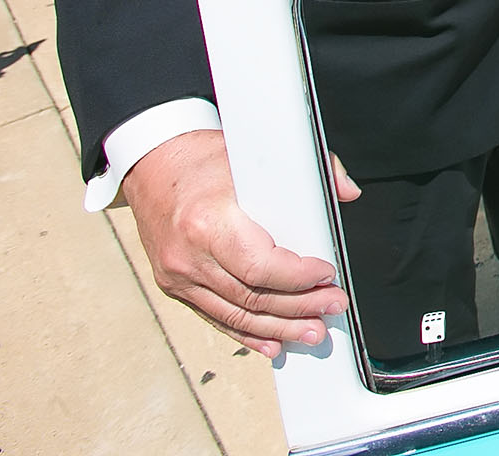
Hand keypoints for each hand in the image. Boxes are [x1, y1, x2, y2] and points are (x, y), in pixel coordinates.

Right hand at [120, 129, 350, 356]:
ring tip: (312, 331)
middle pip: (253, 296)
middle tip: (332, 306)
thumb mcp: (255, 155)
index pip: (260, 266)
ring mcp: (179, 274)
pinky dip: (246, 333)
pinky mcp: (175, 285)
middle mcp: (189, 254)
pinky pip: (215, 317)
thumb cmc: (203, 159)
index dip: (298, 278)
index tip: (326, 274)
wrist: (152, 164)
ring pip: (237, 314)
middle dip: (300, 307)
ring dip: (279, 328)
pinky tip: (272, 342)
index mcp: (209, 220)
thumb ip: (310, 170)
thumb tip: (346, 190)